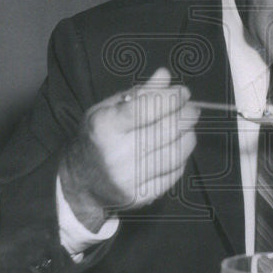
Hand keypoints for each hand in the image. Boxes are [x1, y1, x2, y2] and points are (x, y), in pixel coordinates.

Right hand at [58, 68, 198, 231]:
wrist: (81, 181)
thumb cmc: (98, 137)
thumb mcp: (108, 109)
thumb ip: (138, 93)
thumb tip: (165, 76)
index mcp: (104, 127)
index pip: (146, 108)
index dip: (170, 98)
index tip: (183, 92)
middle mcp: (116, 154)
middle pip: (166, 131)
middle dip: (186, 115)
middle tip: (192, 108)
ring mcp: (129, 178)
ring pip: (175, 153)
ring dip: (188, 136)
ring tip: (187, 127)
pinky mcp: (141, 196)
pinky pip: (174, 173)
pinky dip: (182, 158)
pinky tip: (178, 148)